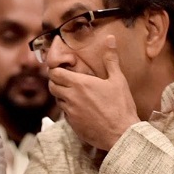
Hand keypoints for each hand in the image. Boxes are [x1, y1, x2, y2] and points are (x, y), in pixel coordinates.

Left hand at [48, 35, 138, 150]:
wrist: (121, 134)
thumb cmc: (121, 106)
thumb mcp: (118, 80)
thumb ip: (110, 59)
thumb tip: (110, 38)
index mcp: (80, 84)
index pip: (55, 73)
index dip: (55, 70)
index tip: (62, 68)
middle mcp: (71, 97)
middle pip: (52, 86)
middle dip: (56, 81)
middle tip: (66, 80)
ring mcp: (70, 112)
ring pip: (57, 100)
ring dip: (62, 95)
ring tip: (75, 93)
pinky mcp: (72, 124)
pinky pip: (64, 114)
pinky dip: (68, 109)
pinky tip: (80, 108)